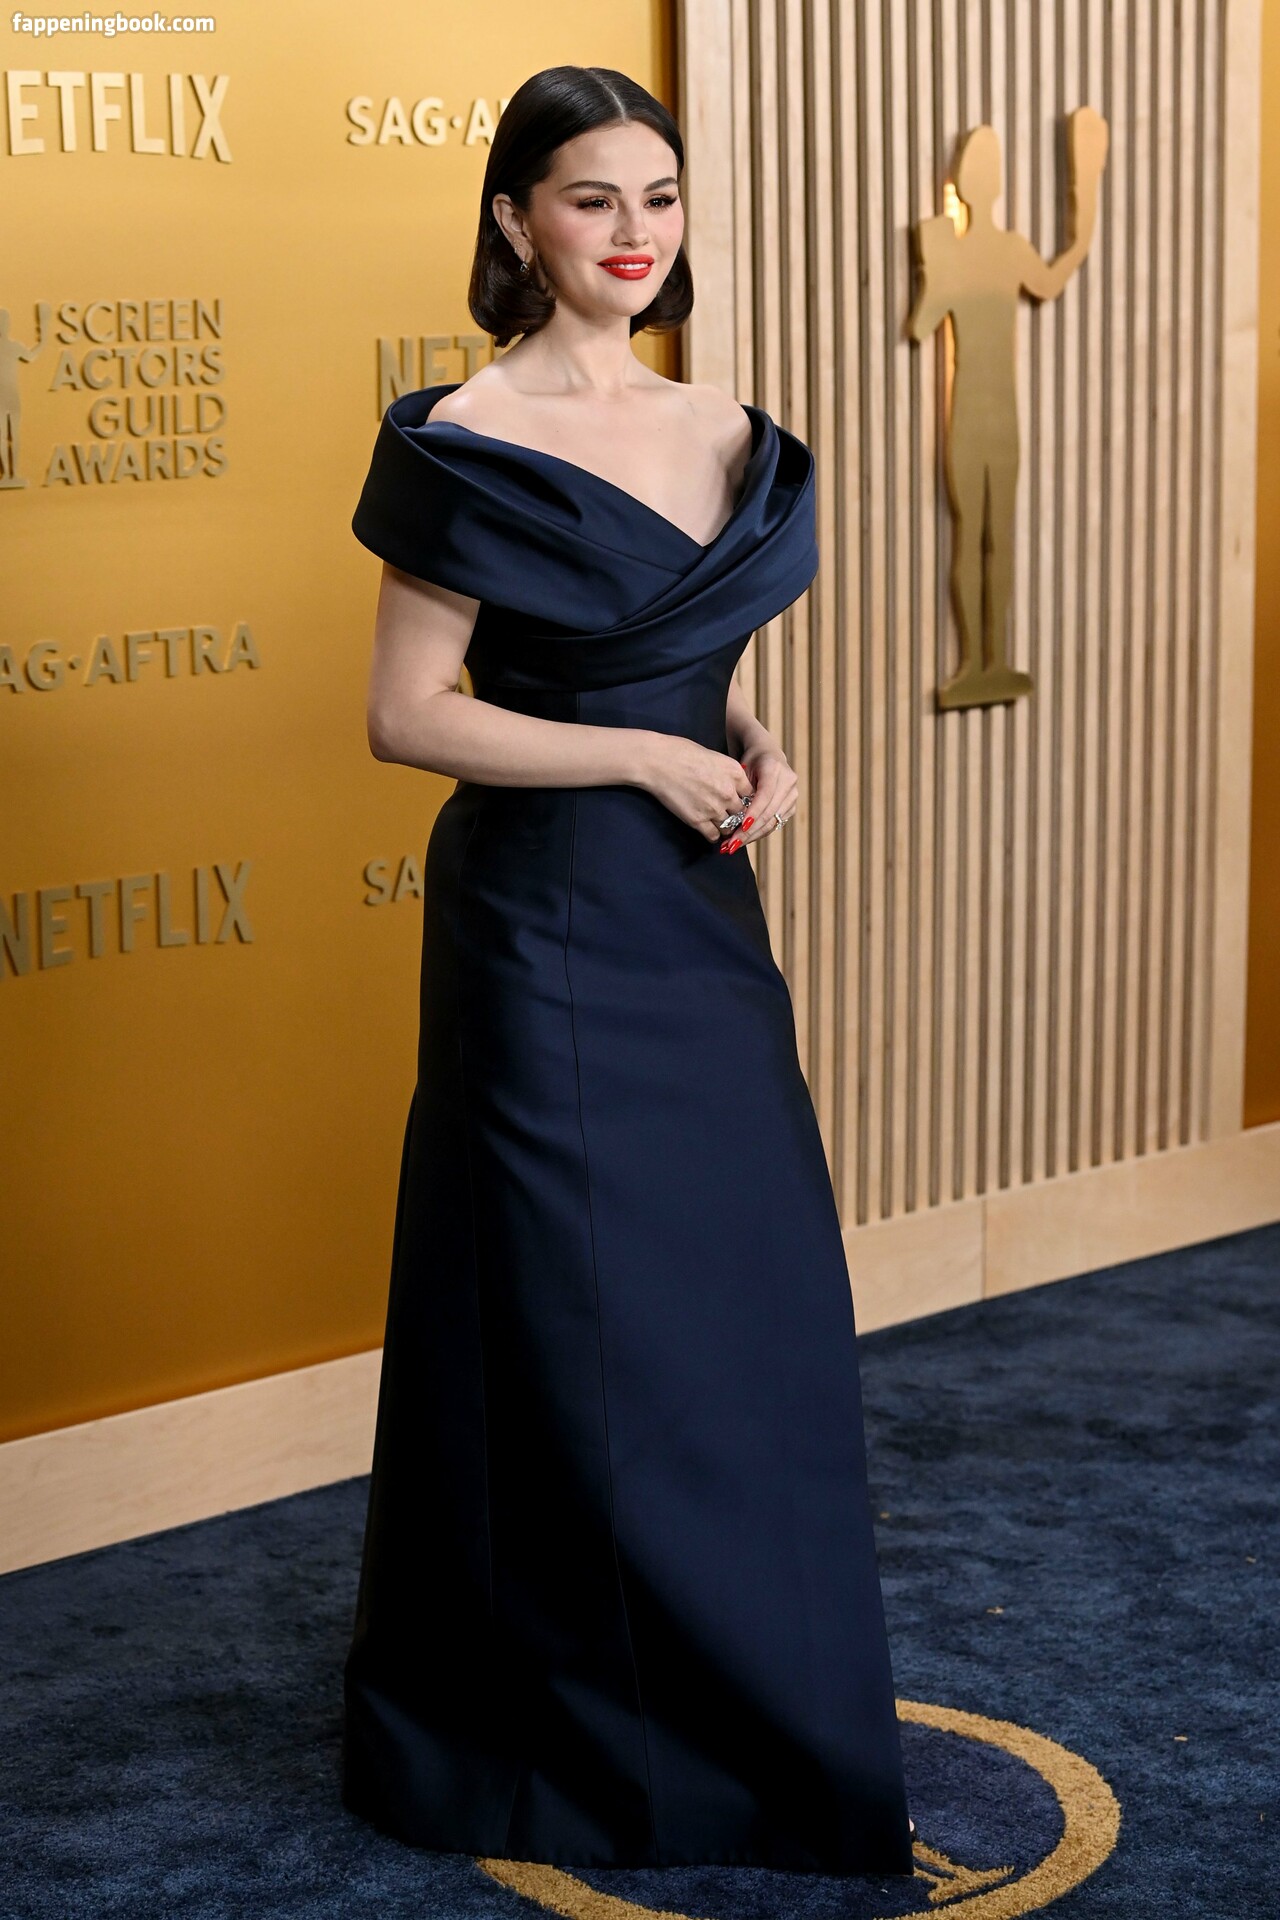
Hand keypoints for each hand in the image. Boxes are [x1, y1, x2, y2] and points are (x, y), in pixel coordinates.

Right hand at [639, 734, 760, 844]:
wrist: (658, 761)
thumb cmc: (681, 753)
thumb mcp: (714, 756)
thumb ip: (728, 773)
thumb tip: (733, 785)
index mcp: (735, 773)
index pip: (751, 794)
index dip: (743, 799)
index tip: (737, 801)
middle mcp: (729, 792)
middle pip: (743, 812)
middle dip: (736, 814)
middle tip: (728, 815)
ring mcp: (714, 808)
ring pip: (730, 827)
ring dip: (724, 826)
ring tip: (716, 822)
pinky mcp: (698, 820)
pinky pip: (713, 836)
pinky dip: (711, 834)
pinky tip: (706, 827)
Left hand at [731, 738, 797, 848]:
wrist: (766, 754)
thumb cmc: (749, 761)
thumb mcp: (741, 770)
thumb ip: (741, 790)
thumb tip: (734, 818)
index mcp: (774, 768)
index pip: (764, 796)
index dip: (753, 813)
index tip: (739, 828)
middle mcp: (789, 781)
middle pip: (769, 812)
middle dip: (749, 831)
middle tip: (730, 845)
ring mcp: (793, 795)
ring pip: (773, 822)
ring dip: (752, 836)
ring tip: (733, 846)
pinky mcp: (792, 806)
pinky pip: (775, 824)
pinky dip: (759, 833)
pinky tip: (744, 840)